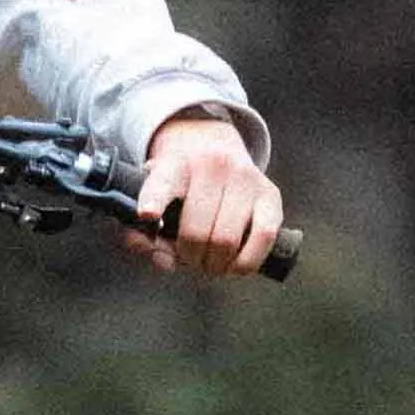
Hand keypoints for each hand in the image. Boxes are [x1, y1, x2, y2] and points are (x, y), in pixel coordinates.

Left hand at [129, 111, 287, 277]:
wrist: (214, 149)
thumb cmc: (179, 190)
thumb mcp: (153, 200)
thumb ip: (144, 235)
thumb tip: (161, 259)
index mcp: (174, 166)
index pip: (163, 184)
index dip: (153, 200)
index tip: (147, 214)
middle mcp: (212, 166)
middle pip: (196, 233)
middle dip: (190, 257)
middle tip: (189, 258)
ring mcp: (245, 178)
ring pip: (227, 240)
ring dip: (215, 264)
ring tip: (210, 262)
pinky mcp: (270, 194)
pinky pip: (263, 237)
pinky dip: (245, 262)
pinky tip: (234, 265)